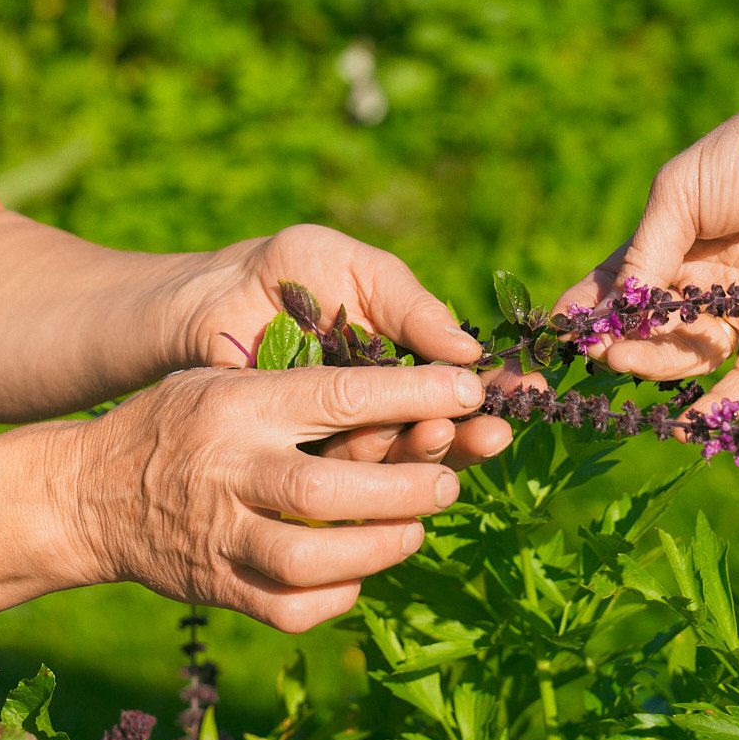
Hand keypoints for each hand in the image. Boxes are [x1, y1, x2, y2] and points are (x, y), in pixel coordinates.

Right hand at [55, 360, 488, 632]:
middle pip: (331, 486)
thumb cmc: (173, 425)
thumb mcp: (220, 381)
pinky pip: (292, 606)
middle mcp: (228, 467)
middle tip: (448, 481)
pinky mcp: (216, 586)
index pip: (338, 394)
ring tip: (412, 529)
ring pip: (314, 556)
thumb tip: (402, 398)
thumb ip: (293, 388)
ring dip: (380, 545)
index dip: (412, 395)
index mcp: (237, 403)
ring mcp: (219, 533)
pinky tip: (357, 571)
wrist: (87, 495)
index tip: (468, 391)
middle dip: (405, 486)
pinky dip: (338, 593)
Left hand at [184, 223, 513, 467]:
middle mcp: (379, 406)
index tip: (532, 392)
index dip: (497, 391)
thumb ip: (408, 304)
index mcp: (400, 362)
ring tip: (446, 432)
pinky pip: (344, 471)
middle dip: (471, 432)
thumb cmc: (286, 270)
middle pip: (439, 430)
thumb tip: (470, 353)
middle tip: (494, 428)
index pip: (459, 386)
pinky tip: (393, 445)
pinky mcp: (302, 459)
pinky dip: (372, 463)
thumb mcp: (354, 268)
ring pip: (398, 457)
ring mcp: (342, 437)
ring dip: (431, 450)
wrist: (205, 295)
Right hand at [559, 87, 738, 410]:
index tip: (559, 334)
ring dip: (659, 364)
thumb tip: (613, 310)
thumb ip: (646, 254)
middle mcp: (701, 280)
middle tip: (602, 351)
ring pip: (693, 354)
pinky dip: (725, 404)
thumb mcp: (680, 196)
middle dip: (623, 342)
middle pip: (652, 328)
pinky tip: (692, 429)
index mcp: (667, 243)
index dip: (586, 311)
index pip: (615, 288)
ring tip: (627, 362)